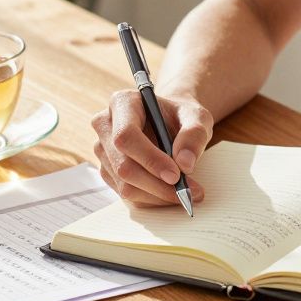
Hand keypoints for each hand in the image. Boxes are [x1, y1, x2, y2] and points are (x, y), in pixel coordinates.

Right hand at [91, 89, 212, 207]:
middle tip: (188, 191)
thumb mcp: (197, 116)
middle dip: (157, 184)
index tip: (176, 175)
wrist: (170, 122)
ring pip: (125, 184)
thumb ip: (194, 134)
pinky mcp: (108, 170)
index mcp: (122, 103)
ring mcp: (103, 150)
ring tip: (186, 192)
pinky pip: (127, 194)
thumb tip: (184, 164)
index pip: (126, 136)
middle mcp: (105, 125)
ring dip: (157, 194)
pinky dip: (152, 198)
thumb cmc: (181, 116)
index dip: (150, 159)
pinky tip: (171, 191)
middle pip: (123, 165)